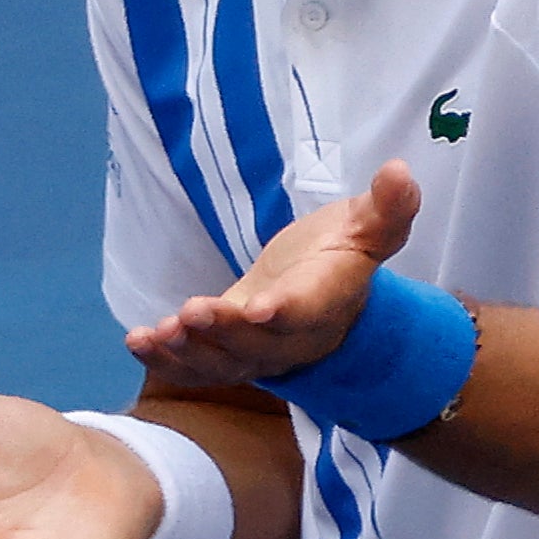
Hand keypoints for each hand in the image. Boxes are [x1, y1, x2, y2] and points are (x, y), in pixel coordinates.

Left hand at [126, 160, 420, 391]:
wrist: (325, 294)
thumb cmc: (342, 255)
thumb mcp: (367, 226)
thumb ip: (386, 207)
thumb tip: (401, 170)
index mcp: (325, 300)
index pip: (307, 310)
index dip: (284, 312)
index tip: (260, 309)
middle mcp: (291, 336)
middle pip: (257, 346)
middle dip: (223, 334)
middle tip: (190, 314)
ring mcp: (257, 352)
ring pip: (224, 364)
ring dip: (189, 353)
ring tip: (157, 334)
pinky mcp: (226, 354)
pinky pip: (199, 367)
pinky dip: (168, 360)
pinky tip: (137, 341)